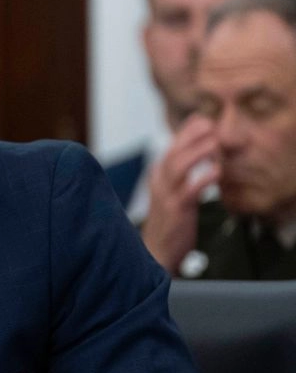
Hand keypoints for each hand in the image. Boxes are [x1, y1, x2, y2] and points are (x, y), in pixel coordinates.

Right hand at [141, 115, 219, 272]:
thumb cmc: (170, 221)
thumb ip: (184, 172)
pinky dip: (203, 179)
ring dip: (198, 152)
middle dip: (192, 135)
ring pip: (177, 166)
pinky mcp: (175, 210)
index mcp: (158, 175)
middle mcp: (159, 182)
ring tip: (216, 145)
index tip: (206, 120)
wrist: (156, 252)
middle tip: (212, 126)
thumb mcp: (173, 192)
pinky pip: (189, 190)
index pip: (171, 145)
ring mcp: (165, 195)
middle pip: (172, 151)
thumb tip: (202, 150)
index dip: (187, 130)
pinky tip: (217, 173)